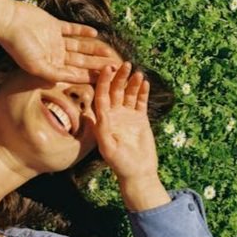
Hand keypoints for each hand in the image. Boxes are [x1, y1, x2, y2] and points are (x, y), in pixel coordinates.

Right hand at [0, 1, 117, 82]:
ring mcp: (54, 39)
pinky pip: (71, 29)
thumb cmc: (19, 46)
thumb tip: (72, 82)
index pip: (74, 74)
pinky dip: (82, 30)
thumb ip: (55, 74)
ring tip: (109, 51)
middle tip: (114, 67)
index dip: (90, 77)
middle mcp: (54, 55)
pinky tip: (95, 33)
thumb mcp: (37, 66)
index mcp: (50, 67)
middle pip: (80, 61)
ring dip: (93, 48)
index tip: (106, 80)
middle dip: (97, 64)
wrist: (8, 21)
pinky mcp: (54, 25)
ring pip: (79, 46)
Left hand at [91, 62, 158, 181]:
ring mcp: (127, 115)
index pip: (102, 96)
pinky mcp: (140, 118)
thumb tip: (92, 114)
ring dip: (132, 82)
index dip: (104, 82)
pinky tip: (145, 82)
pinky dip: (142, 91)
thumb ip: (102, 130)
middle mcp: (114, 114)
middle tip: (124, 64)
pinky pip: (141, 101)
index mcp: (103, 119)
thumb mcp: (108, 147)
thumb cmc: (120, 163)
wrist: (138, 172)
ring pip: (128, 93)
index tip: (107, 69)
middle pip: (115, 90)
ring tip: (137, 72)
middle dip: (119, 77)